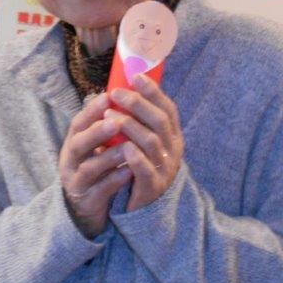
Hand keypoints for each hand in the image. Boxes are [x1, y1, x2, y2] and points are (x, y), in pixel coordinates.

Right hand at [59, 93, 132, 238]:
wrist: (85, 206)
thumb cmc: (95, 167)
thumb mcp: (94, 145)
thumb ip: (105, 125)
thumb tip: (123, 93)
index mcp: (74, 143)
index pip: (78, 123)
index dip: (92, 110)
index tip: (108, 96)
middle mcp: (71, 161)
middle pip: (78, 144)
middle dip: (96, 132)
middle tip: (115, 122)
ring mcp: (78, 181)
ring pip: (89, 168)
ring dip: (109, 157)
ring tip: (126, 147)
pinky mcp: (88, 200)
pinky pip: (101, 190)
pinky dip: (115, 180)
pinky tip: (129, 172)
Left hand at [108, 74, 183, 212]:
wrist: (142, 206)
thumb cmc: (138, 165)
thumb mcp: (142, 140)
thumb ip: (138, 119)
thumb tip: (121, 88)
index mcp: (172, 136)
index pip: (168, 109)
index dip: (153, 92)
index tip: (135, 77)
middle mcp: (173, 150)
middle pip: (159, 121)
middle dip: (137, 104)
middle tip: (116, 94)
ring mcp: (165, 169)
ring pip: (151, 142)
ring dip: (130, 126)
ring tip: (109, 116)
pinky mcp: (153, 187)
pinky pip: (146, 170)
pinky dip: (135, 158)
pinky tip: (123, 147)